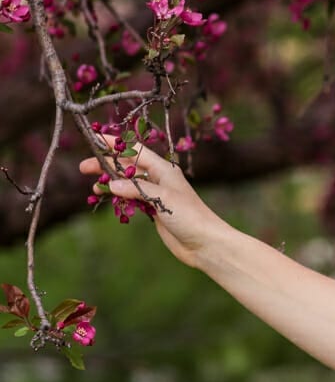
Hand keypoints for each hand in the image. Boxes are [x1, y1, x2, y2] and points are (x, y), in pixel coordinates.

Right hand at [79, 140, 230, 268]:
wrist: (204, 242)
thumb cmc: (189, 216)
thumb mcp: (163, 198)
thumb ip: (137, 189)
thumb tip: (111, 184)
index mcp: (164, 170)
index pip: (136, 151)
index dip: (116, 144)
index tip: (95, 138)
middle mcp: (159, 179)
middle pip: (128, 167)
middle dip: (107, 164)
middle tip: (84, 167)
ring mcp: (156, 194)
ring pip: (128, 183)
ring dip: (110, 183)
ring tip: (94, 188)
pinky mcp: (154, 209)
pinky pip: (131, 198)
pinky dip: (118, 197)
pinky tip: (107, 199)